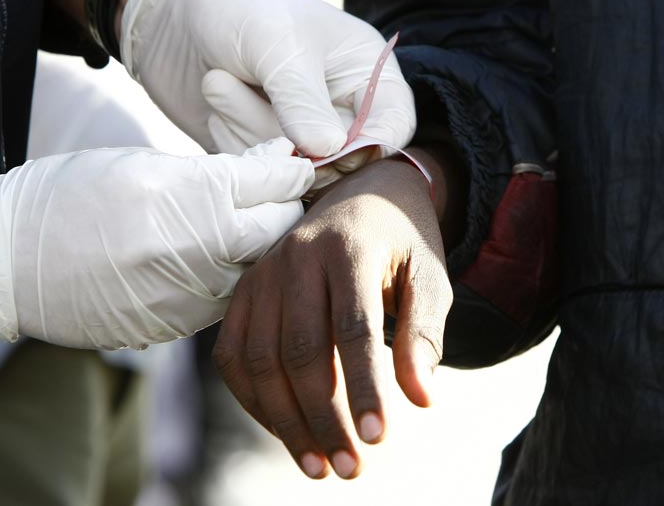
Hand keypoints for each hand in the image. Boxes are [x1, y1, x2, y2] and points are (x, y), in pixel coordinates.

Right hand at [0, 138, 313, 349]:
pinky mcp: (172, 328)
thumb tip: (272, 164)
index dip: (289, 171)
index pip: (275, 186)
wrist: (7, 261)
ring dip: (254, 248)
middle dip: (281, 210)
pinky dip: (222, 277)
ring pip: (253, 271)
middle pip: (277, 232)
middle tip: (275, 193)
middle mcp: (198, 254)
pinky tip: (201, 258)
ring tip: (237, 224)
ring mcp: (187, 299)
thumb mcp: (145, 164)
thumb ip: (215, 171)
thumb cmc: (70, 195)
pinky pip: (220, 300)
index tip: (293, 163)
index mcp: (192, 201)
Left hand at [119, 0, 415, 185]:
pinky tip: (216, 102)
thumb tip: (330, 152)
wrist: (169, 14)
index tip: (319, 147)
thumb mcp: (276, 44)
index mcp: (365, 70)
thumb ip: (303, 100)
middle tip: (247, 87)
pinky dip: (232, 145)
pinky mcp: (262, 154)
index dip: (365, 147)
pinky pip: (260, 176)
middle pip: (340, 160)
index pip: (393, 128)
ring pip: (294, 172)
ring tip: (219, 81)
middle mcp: (339, 108)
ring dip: (248, 131)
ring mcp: (299, 135)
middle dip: (289, 137)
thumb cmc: (237, 9)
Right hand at [212, 154, 451, 478]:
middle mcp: (297, 258)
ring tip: (317, 465)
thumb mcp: (429, 277)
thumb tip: (421, 400)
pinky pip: (234, 355)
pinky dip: (254, 399)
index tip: (377, 440)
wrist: (361, 194)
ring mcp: (263, 274)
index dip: (364, 388)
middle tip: (349, 468)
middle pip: (301, 350)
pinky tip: (285, 430)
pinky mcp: (243, 292)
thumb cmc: (401, 244)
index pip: (354, 328)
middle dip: (323, 418)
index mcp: (349, 249)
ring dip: (285, 421)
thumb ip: (424, 334)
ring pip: (261, 359)